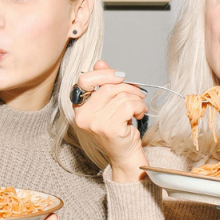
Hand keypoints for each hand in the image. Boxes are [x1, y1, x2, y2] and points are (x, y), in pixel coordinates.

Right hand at [72, 59, 149, 181]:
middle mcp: (83, 116)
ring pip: (121, 95)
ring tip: (138, 109)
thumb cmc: (118, 130)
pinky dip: (139, 107)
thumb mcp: (109, 105)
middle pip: (108, 87)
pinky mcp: (109, 128)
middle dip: (128, 88)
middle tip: (138, 96)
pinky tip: (139, 114)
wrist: (125, 156)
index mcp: (79, 108)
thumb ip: (103, 84)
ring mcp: (95, 123)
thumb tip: (100, 63)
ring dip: (136, 99)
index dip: (104, 74)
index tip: (120, 76)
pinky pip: (128, 105)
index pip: (84, 80)